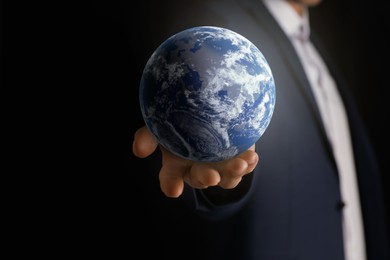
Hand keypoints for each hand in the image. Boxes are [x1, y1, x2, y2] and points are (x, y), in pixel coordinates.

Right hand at [132, 126, 258, 197]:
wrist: (208, 104)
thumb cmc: (180, 117)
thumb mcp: (160, 122)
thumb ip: (148, 135)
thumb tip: (138, 150)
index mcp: (176, 164)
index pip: (170, 178)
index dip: (171, 185)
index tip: (174, 189)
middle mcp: (198, 168)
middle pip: (201, 179)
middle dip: (205, 179)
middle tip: (212, 176)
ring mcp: (219, 165)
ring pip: (226, 178)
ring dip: (233, 174)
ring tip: (240, 165)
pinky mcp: (238, 156)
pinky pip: (245, 166)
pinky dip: (249, 163)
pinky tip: (252, 158)